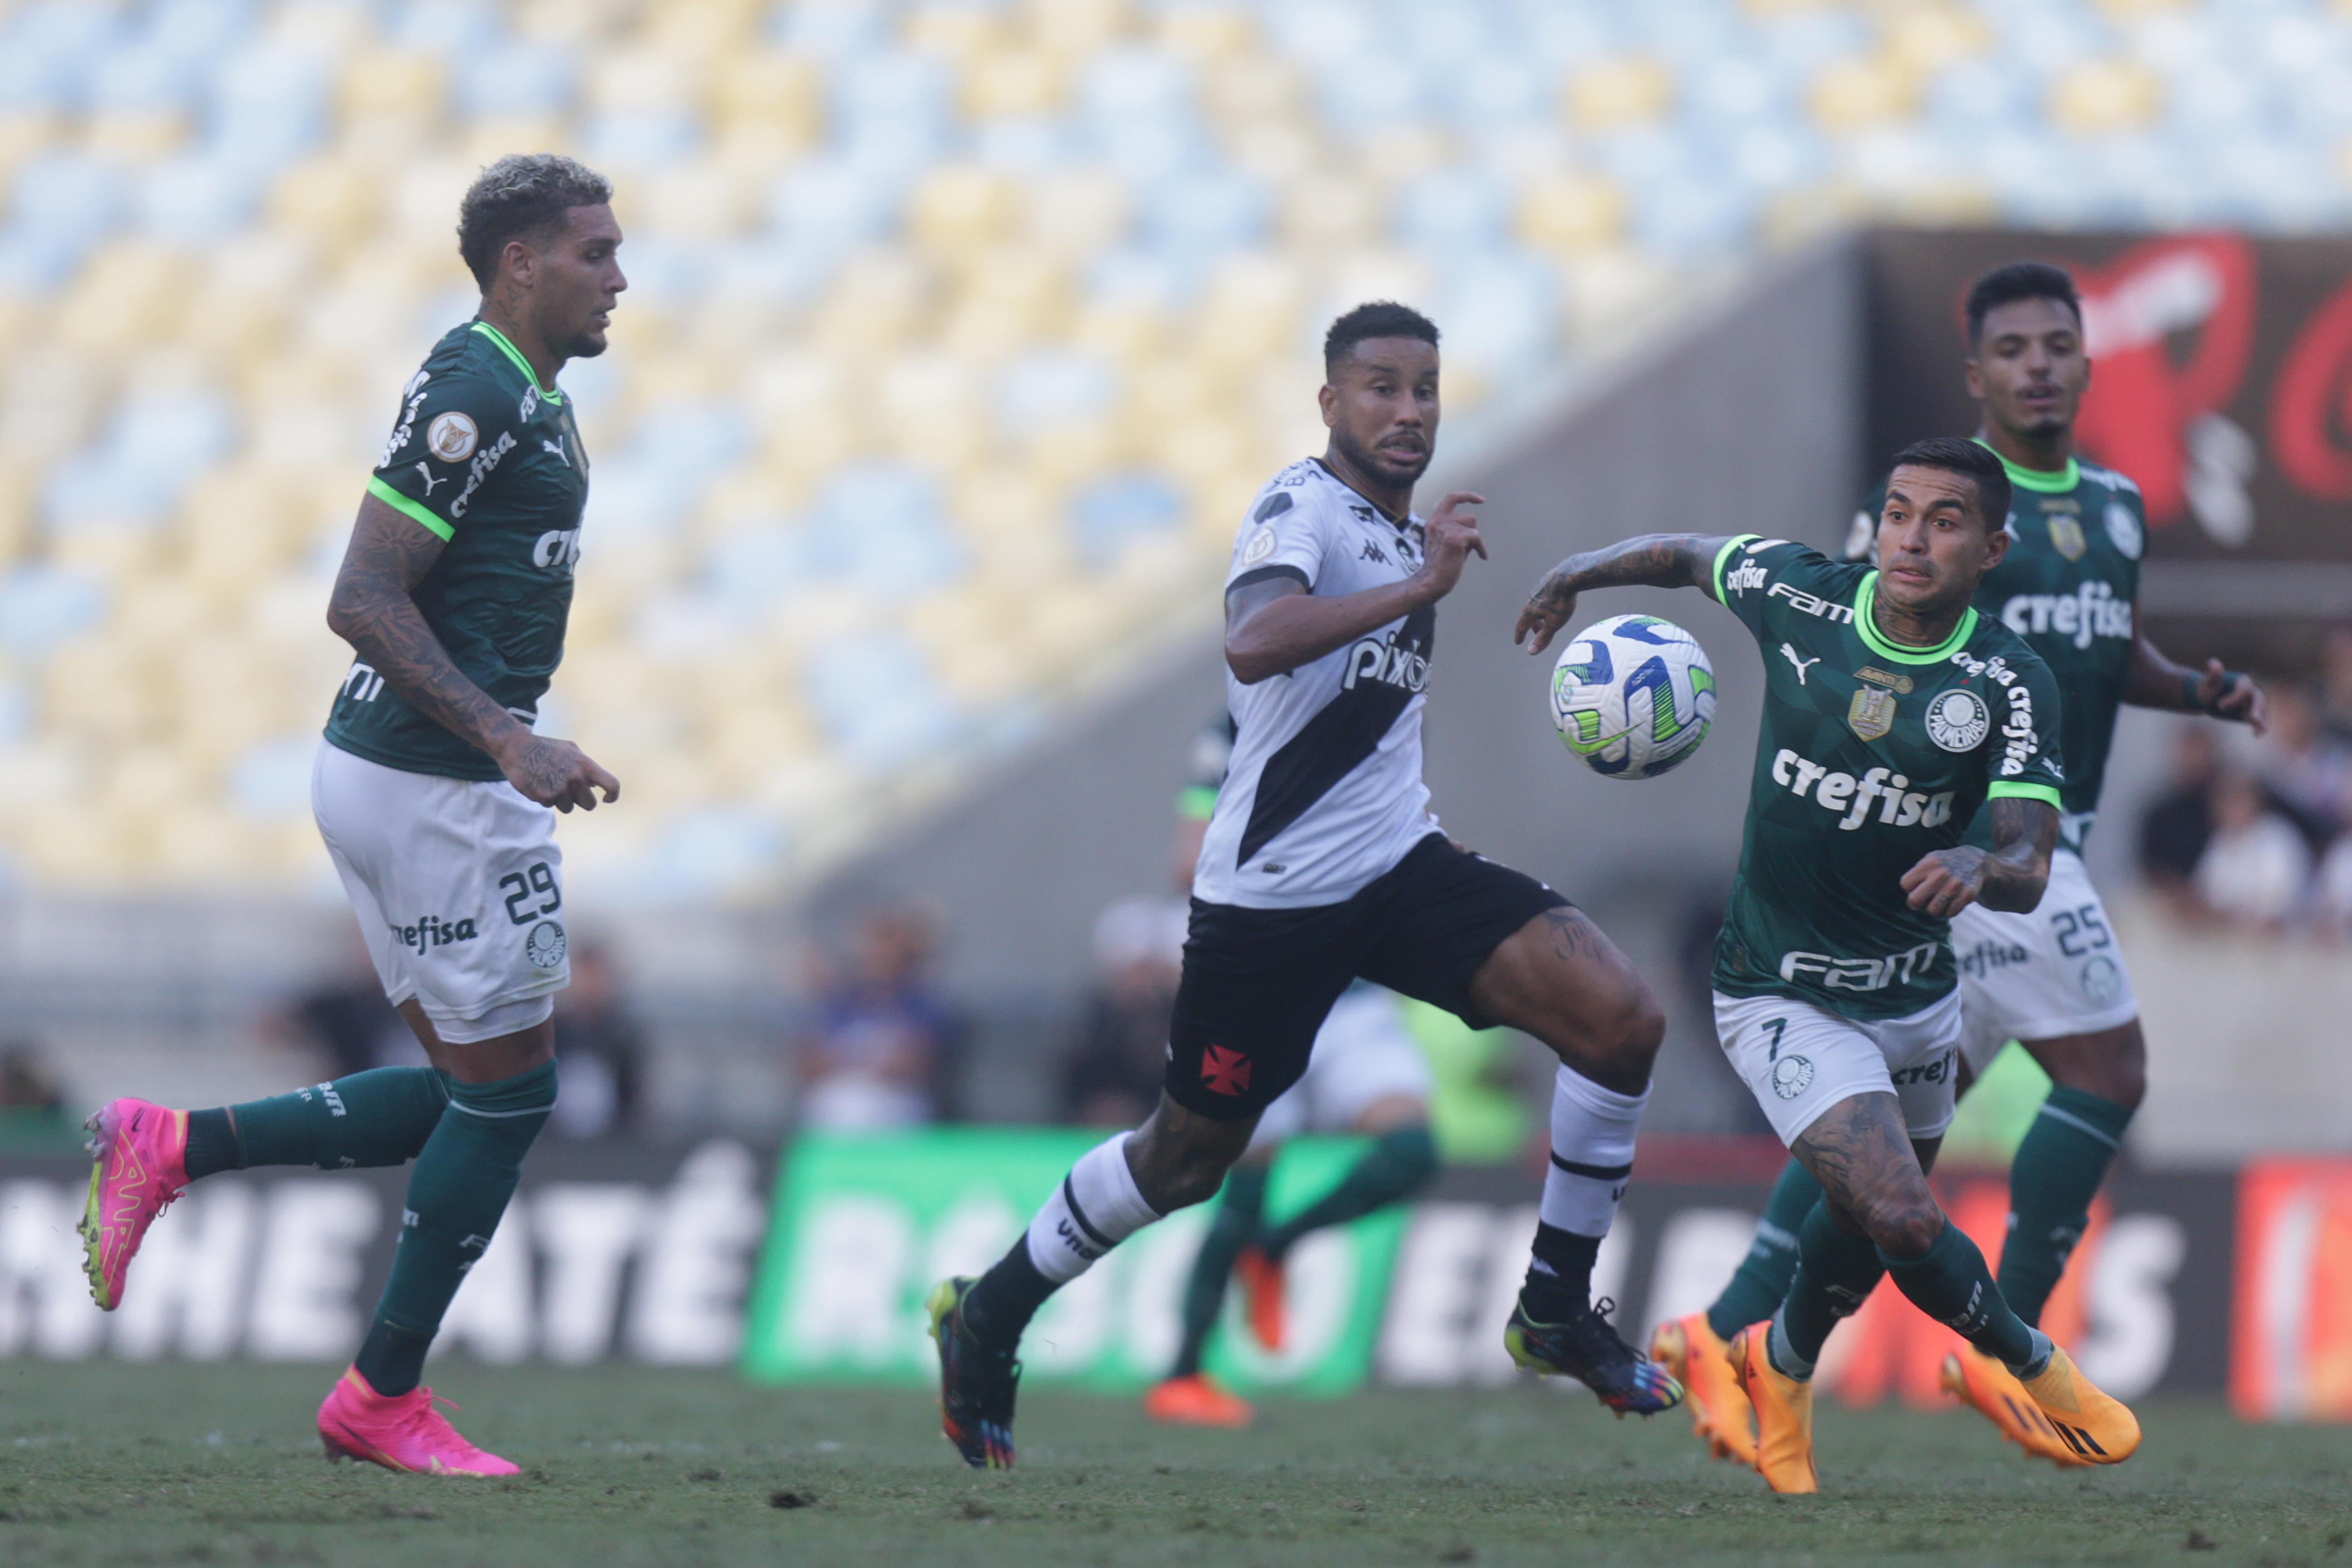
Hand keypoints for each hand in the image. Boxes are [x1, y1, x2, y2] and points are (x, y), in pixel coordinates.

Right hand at [498, 733, 620, 812]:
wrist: (517, 747)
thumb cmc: (546, 748)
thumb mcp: (571, 750)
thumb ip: (586, 766)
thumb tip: (598, 785)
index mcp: (586, 765)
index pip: (612, 785)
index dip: (613, 795)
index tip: (606, 799)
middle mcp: (576, 778)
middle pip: (589, 805)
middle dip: (581, 800)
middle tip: (570, 791)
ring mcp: (560, 789)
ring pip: (568, 808)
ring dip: (561, 800)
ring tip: (550, 783)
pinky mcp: (544, 797)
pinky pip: (551, 806)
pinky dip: (546, 798)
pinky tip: (538, 784)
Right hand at [1411, 492, 1485, 601]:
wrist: (1432, 581)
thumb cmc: (1441, 566)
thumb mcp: (1444, 542)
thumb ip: (1454, 530)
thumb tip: (1472, 526)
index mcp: (1434, 521)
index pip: (1451, 498)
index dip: (1467, 496)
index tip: (1481, 500)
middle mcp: (1437, 521)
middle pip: (1469, 517)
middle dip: (1472, 532)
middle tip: (1464, 549)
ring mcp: (1445, 528)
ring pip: (1473, 526)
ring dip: (1474, 541)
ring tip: (1464, 554)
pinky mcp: (1453, 538)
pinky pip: (1477, 537)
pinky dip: (1481, 548)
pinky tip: (1481, 557)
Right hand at [1514, 566, 1577, 654]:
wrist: (1569, 577)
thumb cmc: (1562, 602)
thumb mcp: (1553, 624)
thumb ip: (1542, 638)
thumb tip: (1530, 652)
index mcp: (1530, 610)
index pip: (1522, 626)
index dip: (1520, 635)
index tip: (1518, 642)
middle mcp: (1531, 599)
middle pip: (1529, 616)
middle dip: (1533, 626)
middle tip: (1538, 632)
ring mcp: (1538, 589)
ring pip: (1536, 606)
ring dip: (1539, 615)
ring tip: (1548, 618)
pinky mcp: (1546, 582)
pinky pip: (1543, 597)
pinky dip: (1545, 605)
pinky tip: (1554, 603)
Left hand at [1900, 847, 1985, 916]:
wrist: (1975, 862)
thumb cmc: (1944, 866)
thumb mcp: (1928, 861)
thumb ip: (1915, 877)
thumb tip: (1910, 901)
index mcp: (1928, 864)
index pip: (1905, 884)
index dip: (1910, 888)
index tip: (1918, 886)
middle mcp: (1941, 874)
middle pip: (1914, 901)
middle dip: (1917, 903)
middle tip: (1924, 900)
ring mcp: (1955, 885)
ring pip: (1932, 911)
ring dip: (1934, 909)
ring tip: (1939, 900)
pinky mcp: (1967, 895)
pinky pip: (1950, 913)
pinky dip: (1948, 911)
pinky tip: (1951, 902)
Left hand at [2196, 658, 2267, 734]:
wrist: (2207, 698)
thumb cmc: (2207, 688)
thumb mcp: (2209, 683)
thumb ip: (2214, 674)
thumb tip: (2213, 662)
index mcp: (2242, 681)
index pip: (2244, 689)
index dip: (2234, 697)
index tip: (2220, 706)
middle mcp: (2251, 691)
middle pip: (2258, 699)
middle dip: (2256, 708)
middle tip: (2252, 718)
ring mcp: (2252, 703)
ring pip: (2261, 710)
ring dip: (2262, 719)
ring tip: (2259, 729)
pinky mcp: (2250, 713)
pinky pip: (2258, 721)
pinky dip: (2260, 727)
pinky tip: (2257, 735)